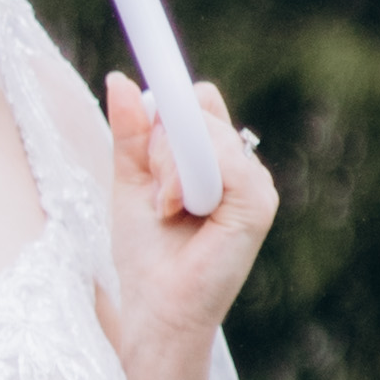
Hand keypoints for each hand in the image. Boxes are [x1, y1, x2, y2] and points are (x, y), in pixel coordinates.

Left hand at [100, 69, 275, 375]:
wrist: (156, 310)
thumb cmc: (145, 254)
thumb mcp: (130, 182)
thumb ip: (130, 133)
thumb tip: (119, 77)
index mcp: (216, 159)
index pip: (196, 104)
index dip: (169, 99)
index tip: (141, 69)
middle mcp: (241, 166)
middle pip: (198, 110)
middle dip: (159, 144)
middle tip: (154, 194)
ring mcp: (256, 183)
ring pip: (205, 132)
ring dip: (167, 168)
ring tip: (166, 210)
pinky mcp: (259, 202)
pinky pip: (219, 158)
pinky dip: (185, 181)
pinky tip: (181, 213)